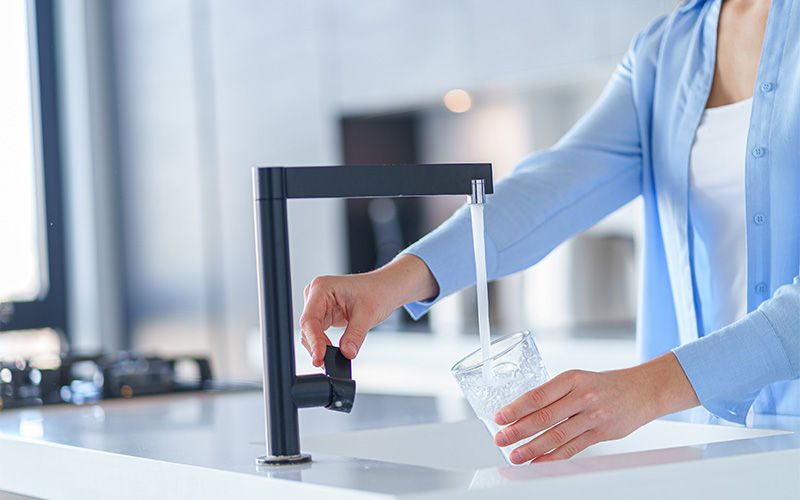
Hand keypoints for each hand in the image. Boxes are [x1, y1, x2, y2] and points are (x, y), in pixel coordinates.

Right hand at [299, 254, 437, 365]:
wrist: (385, 289)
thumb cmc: (377, 291)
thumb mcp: (368, 314)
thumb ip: (356, 334)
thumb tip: (346, 353)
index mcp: (322, 288)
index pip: (310, 319)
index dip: (314, 340)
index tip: (320, 357)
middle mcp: (315, 295)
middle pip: (307, 327)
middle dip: (316, 346)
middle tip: (326, 363)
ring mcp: (318, 305)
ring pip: (310, 333)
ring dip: (319, 347)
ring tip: (331, 360)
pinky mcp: (323, 315)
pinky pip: (318, 334)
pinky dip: (323, 345)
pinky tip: (331, 353)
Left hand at [493, 352, 698, 463]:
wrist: (643, 390)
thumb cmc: (606, 384)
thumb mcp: (579, 379)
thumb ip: (555, 394)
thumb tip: (524, 411)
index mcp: (572, 379)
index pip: (538, 395)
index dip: (516, 408)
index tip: (500, 417)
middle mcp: (582, 396)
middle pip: (544, 416)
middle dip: (518, 430)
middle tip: (501, 438)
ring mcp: (592, 416)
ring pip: (557, 435)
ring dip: (532, 448)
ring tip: (516, 455)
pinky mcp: (601, 433)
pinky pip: (573, 448)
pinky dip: (553, 457)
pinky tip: (539, 462)